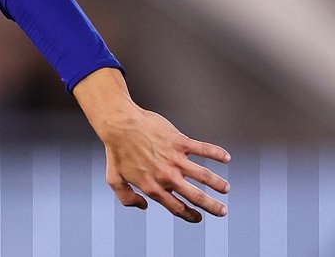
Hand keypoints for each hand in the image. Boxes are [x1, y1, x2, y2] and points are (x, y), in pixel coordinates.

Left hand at [100, 106, 229, 221]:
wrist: (119, 124)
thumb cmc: (116, 150)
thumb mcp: (114, 179)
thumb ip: (127, 198)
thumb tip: (143, 206)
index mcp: (153, 187)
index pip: (176, 207)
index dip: (189, 215)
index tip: (198, 217)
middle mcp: (167, 176)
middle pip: (196, 196)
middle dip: (212, 206)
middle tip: (222, 211)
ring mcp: (175, 159)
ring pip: (205, 175)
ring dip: (218, 183)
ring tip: (225, 188)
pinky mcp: (180, 142)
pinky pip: (203, 149)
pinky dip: (217, 153)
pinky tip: (226, 157)